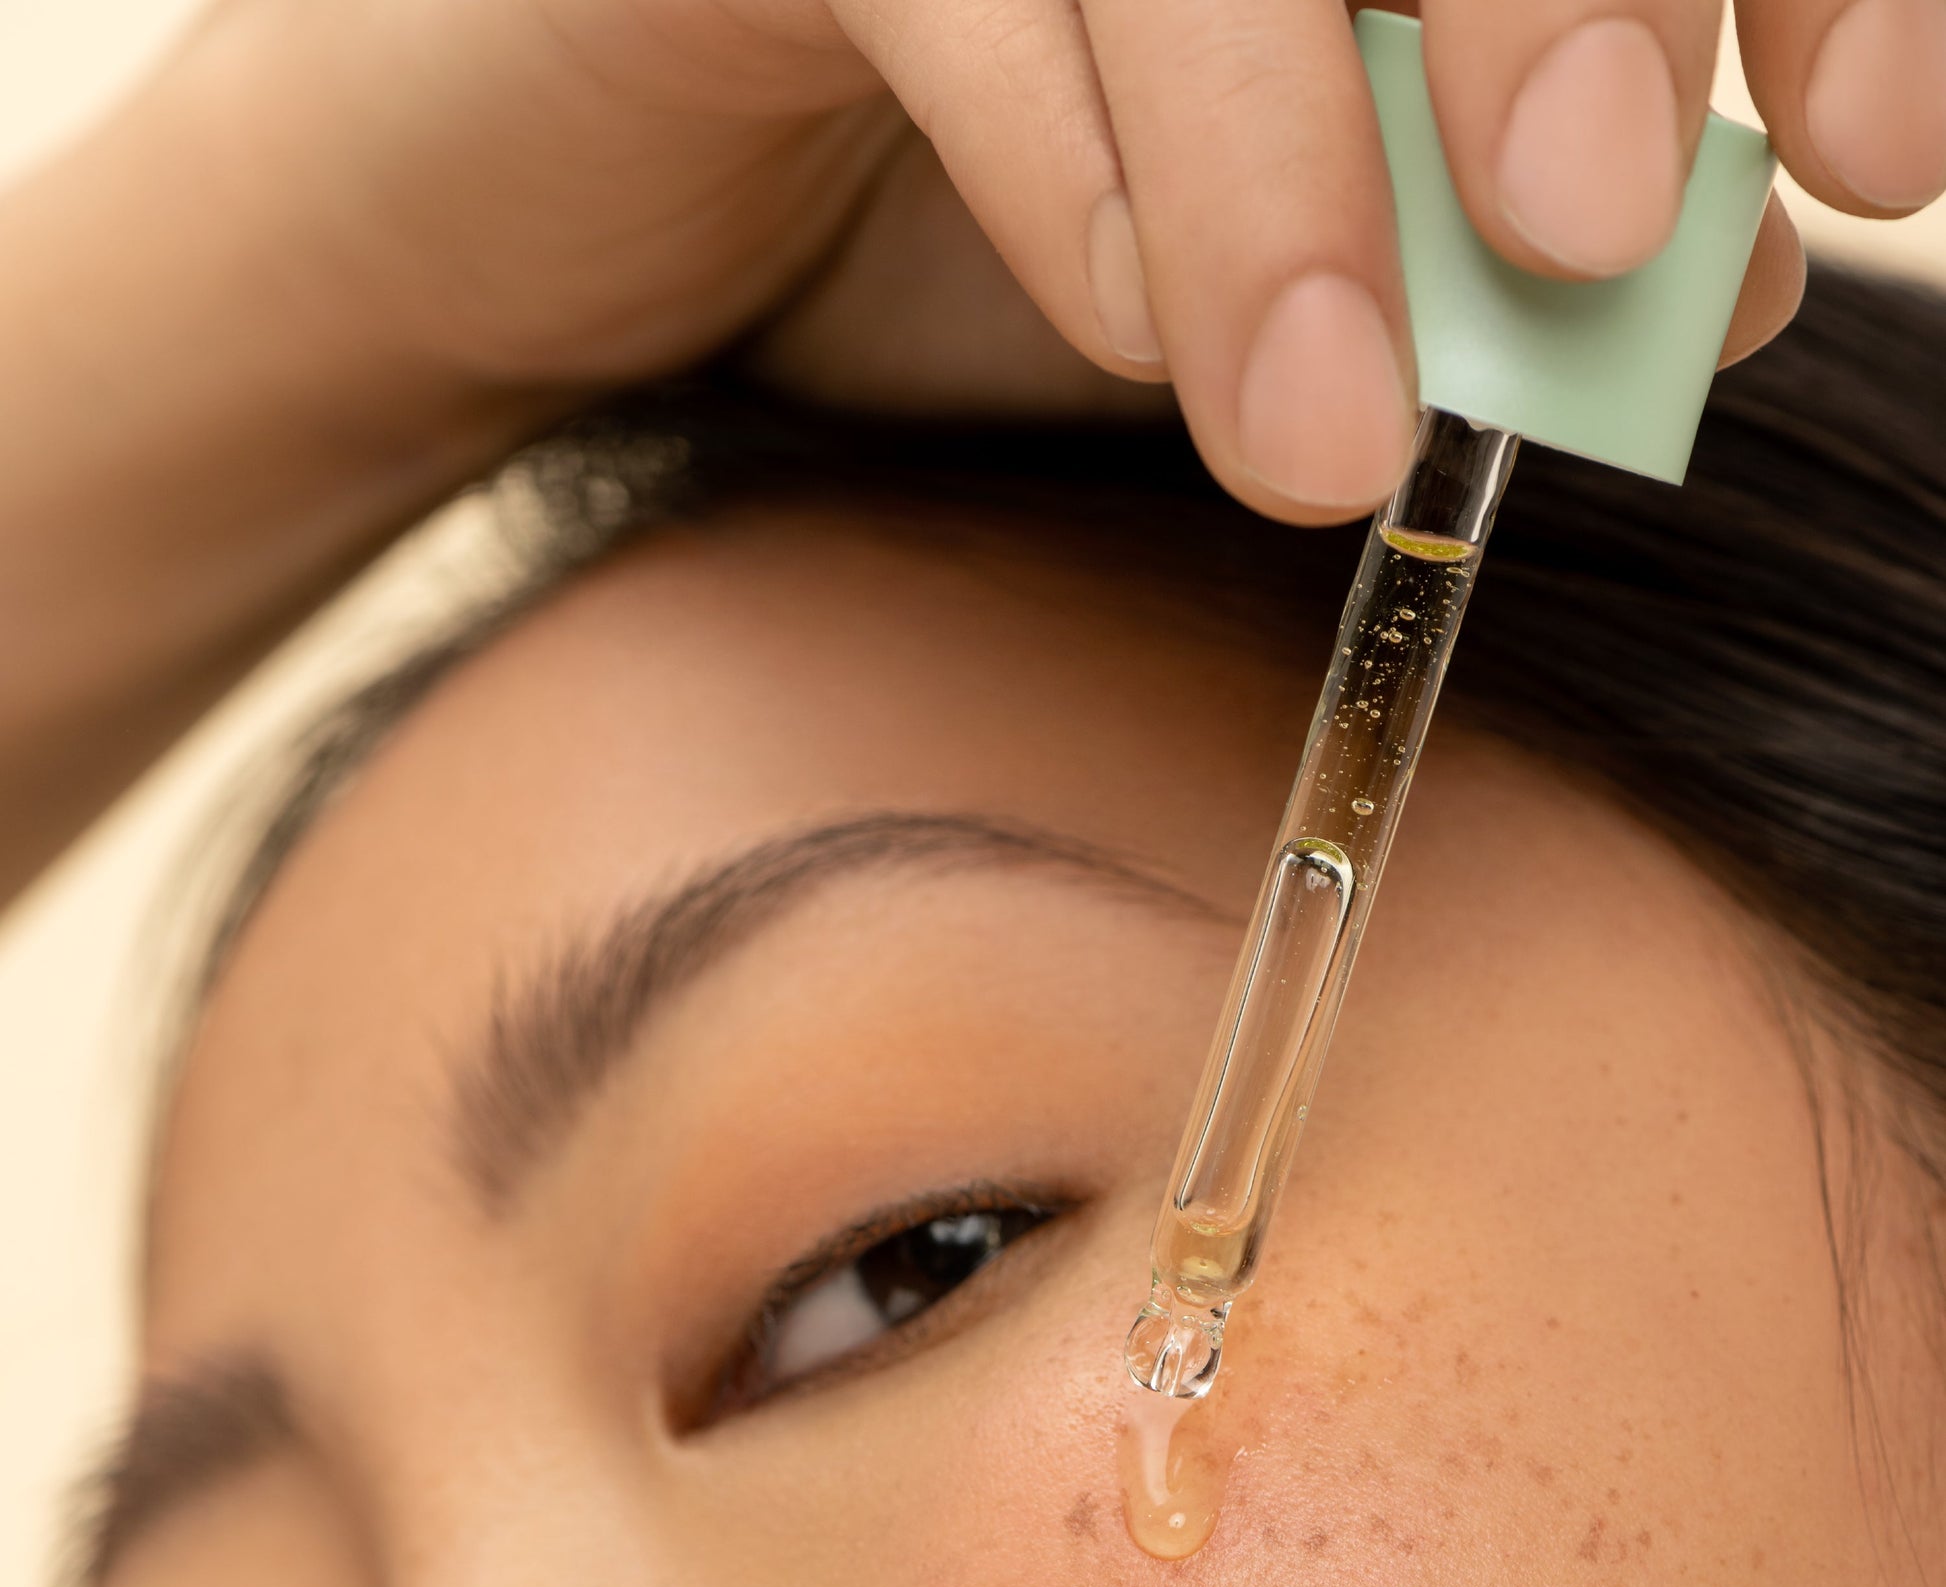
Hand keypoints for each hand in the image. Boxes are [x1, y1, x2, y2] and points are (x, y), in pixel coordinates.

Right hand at [171, 0, 1939, 524]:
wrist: (563, 223)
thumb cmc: (936, 227)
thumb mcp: (1262, 251)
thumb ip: (1478, 242)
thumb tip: (1729, 280)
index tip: (1872, 157)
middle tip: (1608, 244)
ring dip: (1290, 156)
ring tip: (1332, 432)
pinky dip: (1066, 164)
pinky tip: (1127, 343)